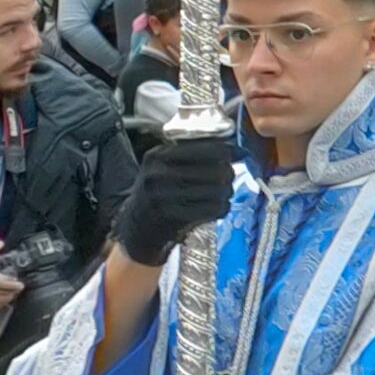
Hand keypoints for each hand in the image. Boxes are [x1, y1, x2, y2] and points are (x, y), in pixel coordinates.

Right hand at [110, 132, 235, 265]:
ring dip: (226, 192)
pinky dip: (222, 207)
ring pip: (218, 190)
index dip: (229, 151)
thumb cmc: (158, 190)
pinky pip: (213, 209)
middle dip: (229, 173)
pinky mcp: (172, 217)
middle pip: (216, 169)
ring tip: (222, 193)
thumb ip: (195, 153)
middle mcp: (158, 174)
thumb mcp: (164, 165)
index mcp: (158, 155)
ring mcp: (164, 197)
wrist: (135, 227)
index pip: (208, 148)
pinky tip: (217, 207)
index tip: (239, 154)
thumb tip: (240, 151)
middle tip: (227, 178)